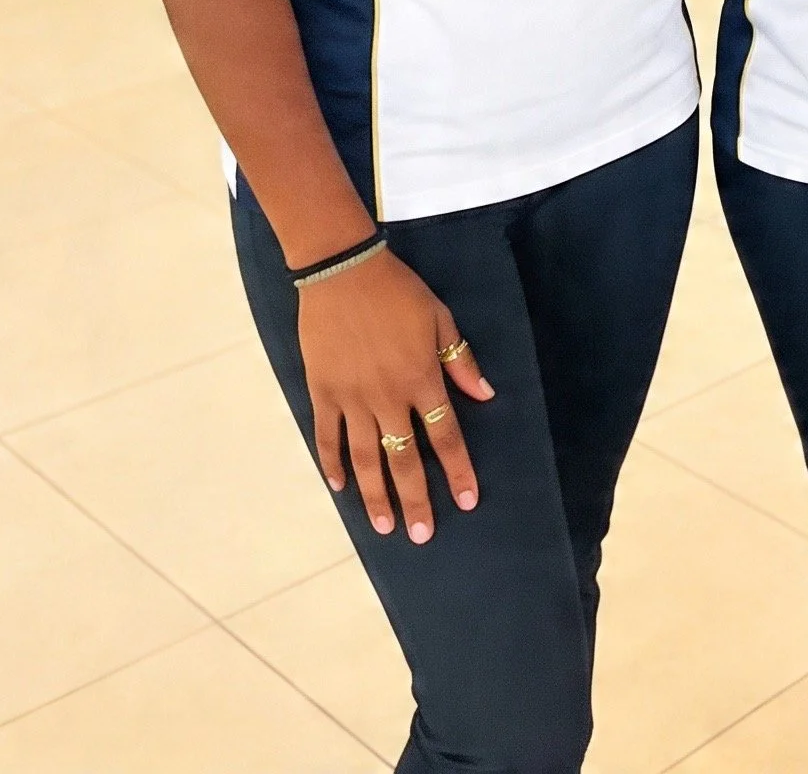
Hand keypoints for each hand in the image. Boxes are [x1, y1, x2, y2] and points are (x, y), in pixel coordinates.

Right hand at [299, 249, 493, 541]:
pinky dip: (333, 463)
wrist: (342, 272)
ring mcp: (352, 398)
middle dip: (416, 499)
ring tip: (384, 526)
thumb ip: (459, 359)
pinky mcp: (323, 392)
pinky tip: (340, 486)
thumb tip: (485, 394)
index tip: (468, 501)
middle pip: (404, 459)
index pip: (444, 435)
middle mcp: (387, 397)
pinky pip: (327, 437)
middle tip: (421, 535)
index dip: (457, 470)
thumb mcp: (439, 317)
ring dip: (375, 495)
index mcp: (421, 378)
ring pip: (366, 458)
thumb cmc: (397, 291)